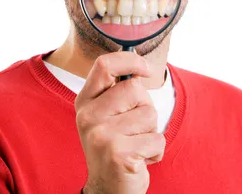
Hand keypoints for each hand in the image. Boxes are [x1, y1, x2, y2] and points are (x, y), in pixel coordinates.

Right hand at [75, 51, 164, 193]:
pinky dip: (156, 151)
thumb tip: (140, 67)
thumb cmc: (115, 146)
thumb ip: (118, 92)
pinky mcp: (118, 153)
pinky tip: (140, 160)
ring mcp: (101, 135)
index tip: (146, 69)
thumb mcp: (108, 116)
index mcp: (85, 102)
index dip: (130, 60)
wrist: (108, 189)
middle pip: (134, 89)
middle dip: (145, 107)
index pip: (104, 65)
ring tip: (135, 145)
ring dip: (151, 131)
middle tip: (134, 128)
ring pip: (149, 114)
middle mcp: (88, 116)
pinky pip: (157, 139)